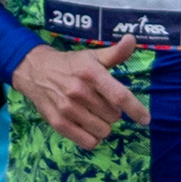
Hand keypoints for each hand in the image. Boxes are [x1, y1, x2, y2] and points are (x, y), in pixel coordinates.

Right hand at [11, 36, 146, 148]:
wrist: (35, 71)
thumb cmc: (70, 64)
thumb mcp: (92, 56)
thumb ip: (115, 53)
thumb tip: (132, 39)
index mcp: (91, 73)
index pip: (119, 96)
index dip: (136, 109)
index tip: (146, 119)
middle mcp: (79, 92)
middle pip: (113, 116)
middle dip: (113, 112)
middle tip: (102, 103)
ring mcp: (67, 109)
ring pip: (103, 131)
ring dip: (103, 125)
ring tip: (94, 114)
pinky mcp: (58, 123)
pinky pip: (88, 142)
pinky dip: (92, 138)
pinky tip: (87, 127)